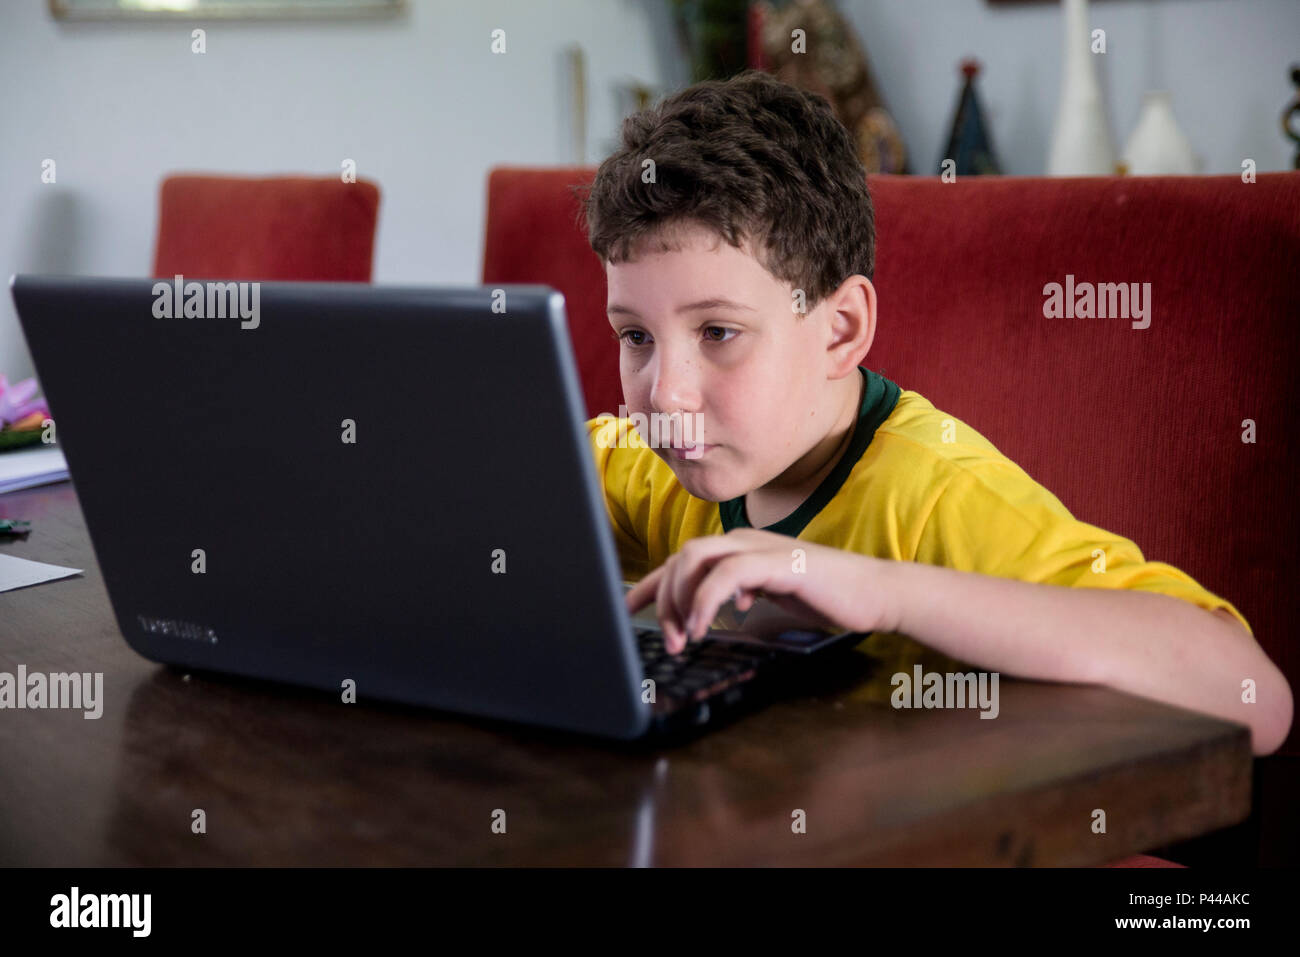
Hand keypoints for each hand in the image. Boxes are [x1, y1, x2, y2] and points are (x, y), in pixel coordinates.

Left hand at [623, 528, 894, 653]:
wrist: (874, 592)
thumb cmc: (825, 594)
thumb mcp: (769, 594)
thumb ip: (738, 594)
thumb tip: (707, 610)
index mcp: (739, 550)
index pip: (681, 561)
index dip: (650, 584)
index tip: (627, 608)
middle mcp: (743, 541)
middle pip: (681, 558)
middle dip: (664, 598)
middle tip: (670, 639)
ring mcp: (760, 548)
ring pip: (695, 558)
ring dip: (680, 599)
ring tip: (684, 636)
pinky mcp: (777, 562)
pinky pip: (726, 574)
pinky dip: (706, 600)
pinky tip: (703, 627)